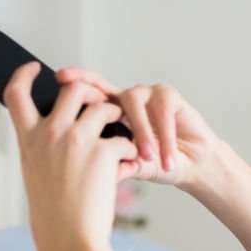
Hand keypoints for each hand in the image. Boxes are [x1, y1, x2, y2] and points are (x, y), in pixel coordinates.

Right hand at [4, 61, 138, 250]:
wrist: (69, 241)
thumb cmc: (53, 215)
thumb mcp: (36, 176)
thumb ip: (41, 148)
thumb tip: (52, 128)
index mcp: (28, 140)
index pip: (16, 94)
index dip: (24, 75)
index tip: (36, 69)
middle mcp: (49, 134)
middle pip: (73, 89)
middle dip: (92, 92)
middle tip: (102, 106)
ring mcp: (75, 140)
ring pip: (104, 106)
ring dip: (118, 118)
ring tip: (124, 137)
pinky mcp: (102, 152)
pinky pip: (125, 138)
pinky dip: (132, 151)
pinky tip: (130, 166)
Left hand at [56, 67, 219, 187]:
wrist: (190, 166)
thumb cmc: (157, 164)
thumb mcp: (132, 167)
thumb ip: (116, 165)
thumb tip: (96, 174)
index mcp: (111, 112)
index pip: (90, 92)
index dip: (76, 81)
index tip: (59, 76)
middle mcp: (126, 99)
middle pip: (106, 90)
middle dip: (96, 98)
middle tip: (88, 114)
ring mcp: (147, 94)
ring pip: (133, 104)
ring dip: (141, 133)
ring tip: (148, 158)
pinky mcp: (169, 95)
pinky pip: (162, 111)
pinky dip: (165, 137)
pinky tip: (166, 158)